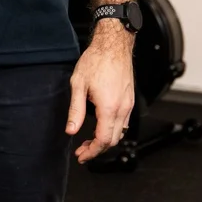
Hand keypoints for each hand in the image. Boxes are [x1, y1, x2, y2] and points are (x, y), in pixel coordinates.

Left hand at [65, 20, 135, 163]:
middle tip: (82, 151)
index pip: (103, 140)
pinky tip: (101, 127)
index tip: (82, 156)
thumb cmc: (96, 60)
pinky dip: (113, 130)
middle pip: (113, 140)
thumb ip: (76, 110)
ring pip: (120, 133)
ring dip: (105, 140)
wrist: (113, 45)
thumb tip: (71, 130)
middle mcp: (122, 108)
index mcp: (109, 107)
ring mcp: (128, 105)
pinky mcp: (130, 100)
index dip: (92, 152)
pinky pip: (124, 123)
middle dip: (97, 149)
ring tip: (89, 141)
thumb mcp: (78, 85)